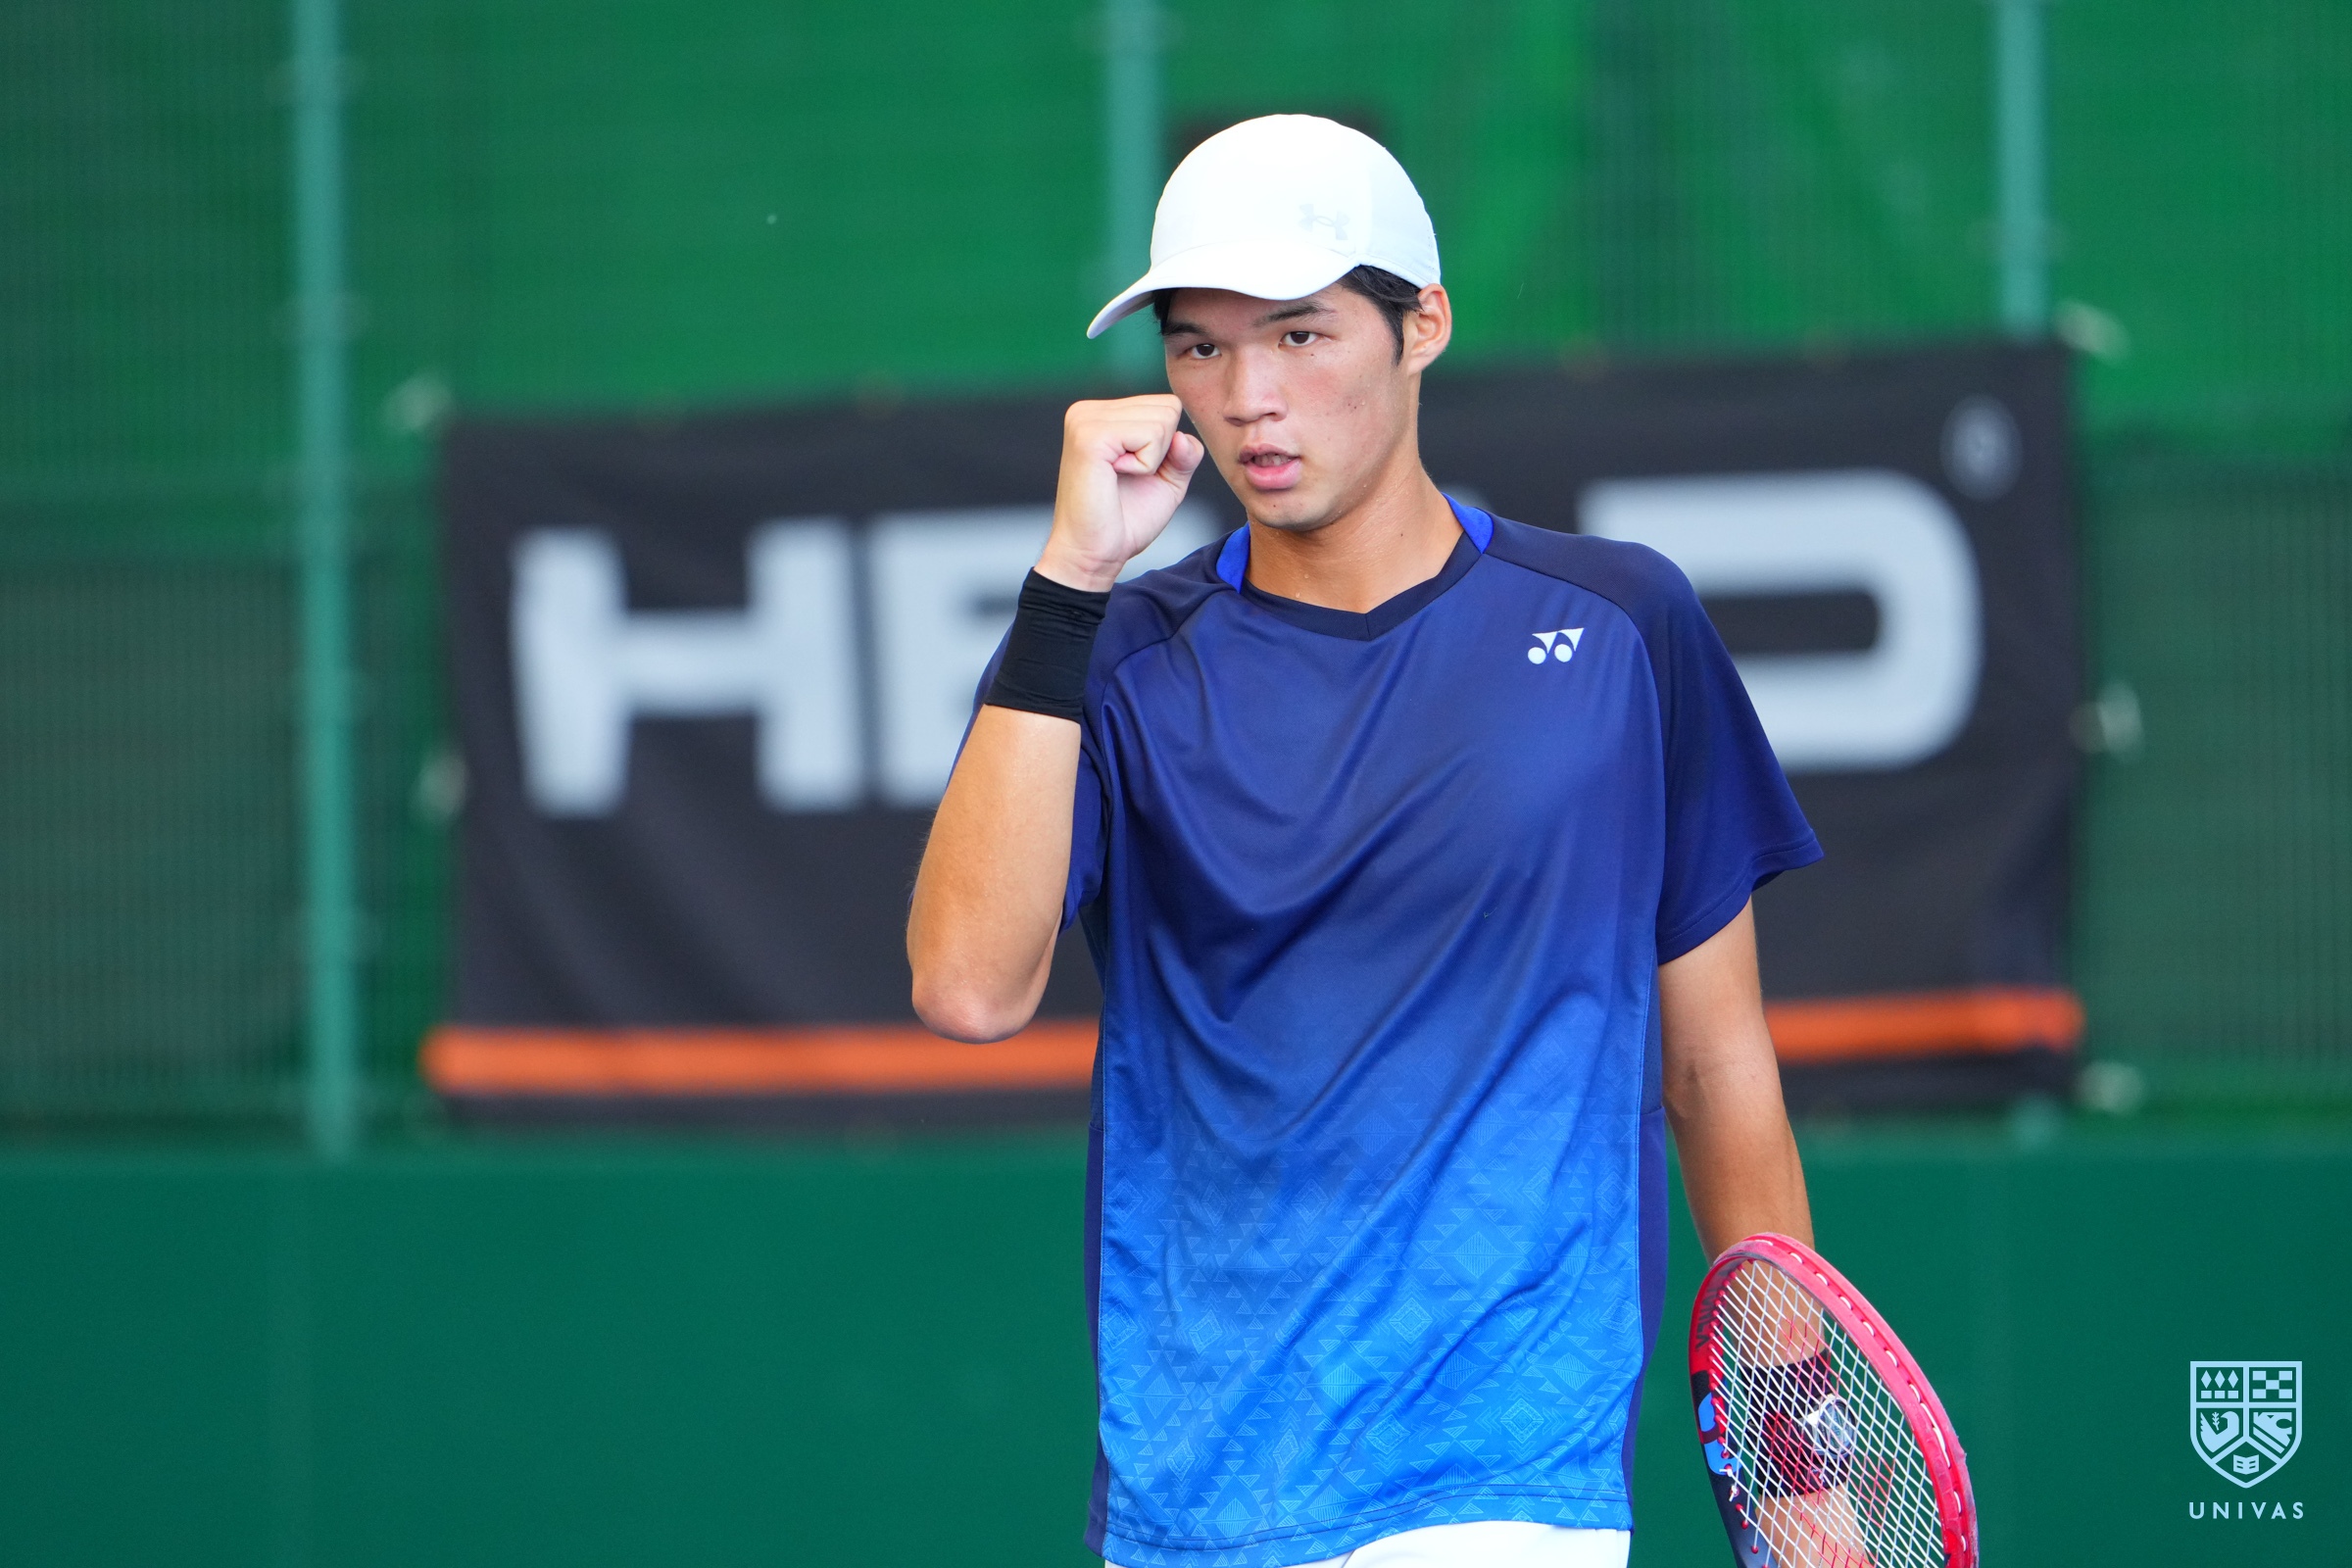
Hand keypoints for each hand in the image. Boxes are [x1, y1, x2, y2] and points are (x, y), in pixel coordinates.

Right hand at [1038, 395, 1205, 590]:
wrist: (1093, 555)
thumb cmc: (1124, 522)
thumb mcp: (1167, 481)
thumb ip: (1184, 454)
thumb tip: (1183, 437)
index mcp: (1101, 415)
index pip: (1165, 405)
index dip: (1166, 447)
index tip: (1134, 472)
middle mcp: (1089, 410)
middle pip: (1168, 407)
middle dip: (1162, 451)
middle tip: (1127, 478)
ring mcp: (1086, 419)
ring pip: (1162, 419)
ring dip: (1152, 460)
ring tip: (1119, 478)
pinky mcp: (1090, 435)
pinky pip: (1150, 434)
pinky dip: (1145, 464)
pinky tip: (1115, 477)